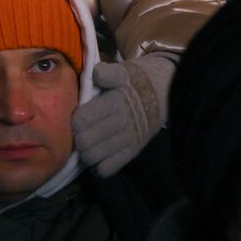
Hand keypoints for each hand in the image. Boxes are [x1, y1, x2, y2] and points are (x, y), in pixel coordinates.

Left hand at [72, 56, 174, 176]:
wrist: (166, 92)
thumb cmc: (137, 81)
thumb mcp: (124, 71)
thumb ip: (108, 73)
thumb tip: (95, 72)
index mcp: (116, 101)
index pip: (84, 118)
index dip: (75, 120)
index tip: (76, 118)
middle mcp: (122, 122)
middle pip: (86, 140)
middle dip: (77, 138)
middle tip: (79, 133)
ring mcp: (128, 139)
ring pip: (94, 156)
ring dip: (85, 153)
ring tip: (87, 145)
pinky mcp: (133, 151)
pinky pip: (108, 169)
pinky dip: (98, 166)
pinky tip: (98, 156)